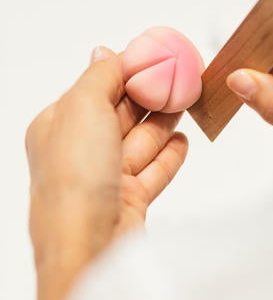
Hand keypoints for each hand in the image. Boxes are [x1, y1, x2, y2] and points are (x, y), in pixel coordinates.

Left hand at [26, 46, 186, 299]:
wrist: (88, 247)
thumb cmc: (75, 178)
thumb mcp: (83, 107)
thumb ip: (101, 76)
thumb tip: (105, 52)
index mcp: (59, 126)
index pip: (98, 89)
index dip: (129, 72)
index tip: (158, 59)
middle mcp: (80, 152)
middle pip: (123, 115)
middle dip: (152, 96)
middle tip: (181, 78)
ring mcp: (106, 178)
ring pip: (141, 142)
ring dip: (164, 123)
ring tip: (187, 103)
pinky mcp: (129, 201)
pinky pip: (153, 171)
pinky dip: (168, 155)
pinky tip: (182, 142)